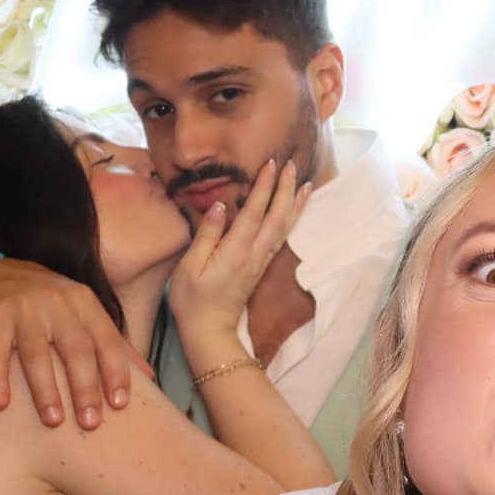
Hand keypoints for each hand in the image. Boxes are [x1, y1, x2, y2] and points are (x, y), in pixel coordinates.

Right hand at [0, 258, 147, 429]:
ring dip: (45, 390)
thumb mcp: (85, 314)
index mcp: (86, 304)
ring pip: (37, 354)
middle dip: (85, 389)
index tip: (120, 405)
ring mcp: (25, 309)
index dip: (116, 372)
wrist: (0, 274)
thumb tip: (150, 376)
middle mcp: (59, 303)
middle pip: (76, 350)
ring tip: (53, 422)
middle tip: (90, 424)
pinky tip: (0, 404)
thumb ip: (115, 344)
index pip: (107, 341)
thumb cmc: (52, 304)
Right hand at [167, 160, 308, 344]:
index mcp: (236, 251)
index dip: (264, 187)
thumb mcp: (190, 267)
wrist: (210, 331)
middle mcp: (254, 254)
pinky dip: (290, 221)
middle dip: (285, 189)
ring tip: (304, 183)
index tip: (270, 164)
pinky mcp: (260, 267)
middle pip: (276, 217)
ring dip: (294, 204)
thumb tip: (220, 206)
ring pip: (284, 228)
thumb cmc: (193, 300)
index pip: (254, 212)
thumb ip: (207, 235)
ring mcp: (260, 262)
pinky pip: (280, 238)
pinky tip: (293, 211)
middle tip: (291, 164)